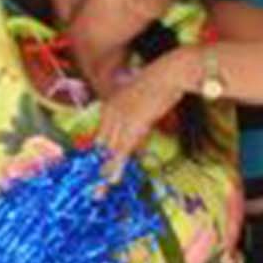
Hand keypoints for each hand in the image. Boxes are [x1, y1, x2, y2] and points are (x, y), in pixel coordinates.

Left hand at [95, 48, 198, 177]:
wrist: (169, 72)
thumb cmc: (161, 82)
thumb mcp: (143, 100)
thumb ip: (137, 116)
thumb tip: (137, 129)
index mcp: (111, 105)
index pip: (101, 135)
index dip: (99, 155)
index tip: (95, 171)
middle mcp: (110, 112)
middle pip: (100, 146)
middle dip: (97, 168)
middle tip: (92, 188)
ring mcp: (120, 119)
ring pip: (109, 151)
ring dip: (105, 172)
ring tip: (99, 191)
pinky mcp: (133, 125)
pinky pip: (122, 150)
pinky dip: (117, 167)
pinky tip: (112, 179)